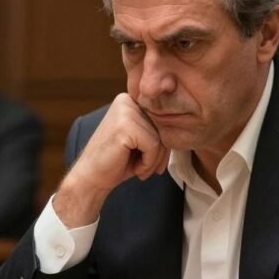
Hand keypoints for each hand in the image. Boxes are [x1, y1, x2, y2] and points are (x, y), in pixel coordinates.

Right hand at [54, 93, 169, 227]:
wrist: (91, 178)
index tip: (155, 161)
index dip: (162, 143)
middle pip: (162, 127)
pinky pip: (153, 146)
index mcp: (129, 100)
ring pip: (160, 138)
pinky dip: (148, 162)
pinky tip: (134, 167)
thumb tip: (187, 124)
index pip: (161, 119)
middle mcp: (126, 100)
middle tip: (148, 169)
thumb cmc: (117, 161)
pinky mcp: (125, 126)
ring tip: (138, 168)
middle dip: (160, 153)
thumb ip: (156, 128)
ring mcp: (124, 111)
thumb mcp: (140, 140)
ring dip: (153, 160)